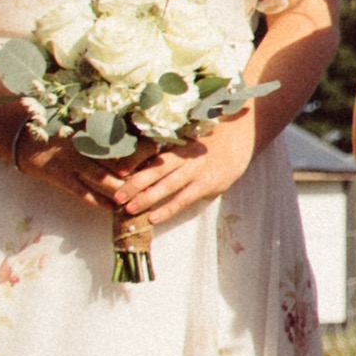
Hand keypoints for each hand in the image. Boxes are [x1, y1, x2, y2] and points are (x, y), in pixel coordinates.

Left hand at [101, 114, 261, 240]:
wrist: (242, 137)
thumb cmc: (211, 139)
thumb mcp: (189, 139)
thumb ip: (169, 150)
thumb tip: (139, 161)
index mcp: (178, 145)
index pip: (152, 156)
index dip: (133, 166)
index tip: (114, 176)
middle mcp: (186, 156)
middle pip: (156, 171)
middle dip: (134, 185)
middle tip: (115, 197)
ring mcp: (198, 170)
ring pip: (168, 186)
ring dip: (147, 198)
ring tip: (129, 210)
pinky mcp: (209, 184)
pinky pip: (184, 199)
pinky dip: (168, 209)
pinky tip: (154, 218)